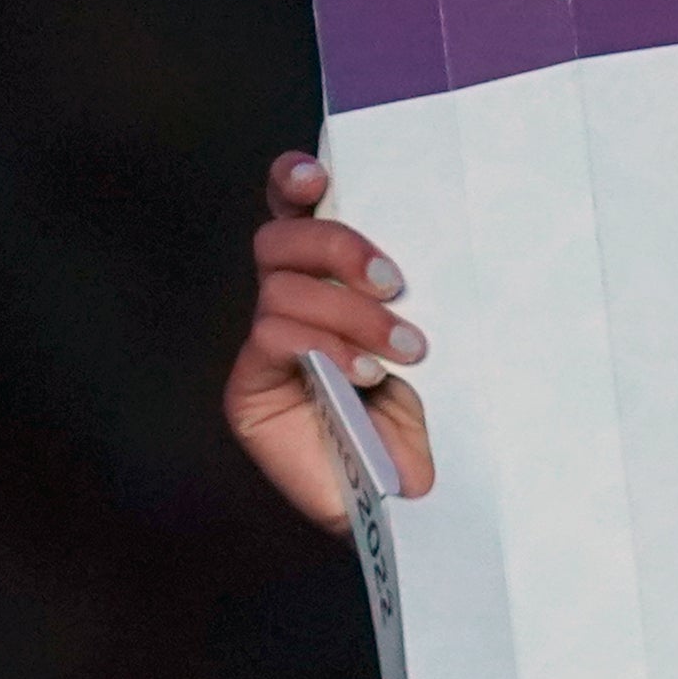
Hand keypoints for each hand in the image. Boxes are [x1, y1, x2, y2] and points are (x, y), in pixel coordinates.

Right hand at [231, 152, 436, 532]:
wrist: (413, 505)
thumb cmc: (424, 420)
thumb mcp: (425, 342)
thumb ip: (400, 292)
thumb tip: (407, 245)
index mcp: (326, 282)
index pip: (292, 212)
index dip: (293, 183)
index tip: (318, 174)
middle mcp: (288, 305)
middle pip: (280, 239)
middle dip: (337, 247)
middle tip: (394, 283)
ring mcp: (266, 348)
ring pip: (282, 288)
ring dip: (350, 314)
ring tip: (404, 350)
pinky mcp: (252, 389)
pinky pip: (274, 338)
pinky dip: (324, 347)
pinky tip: (364, 374)